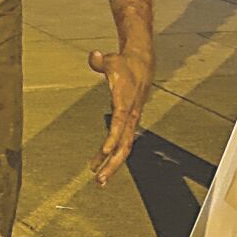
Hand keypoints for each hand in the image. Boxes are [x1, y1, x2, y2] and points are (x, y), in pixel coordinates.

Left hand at [87, 46, 151, 184]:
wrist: (142, 65)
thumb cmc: (125, 65)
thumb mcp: (111, 60)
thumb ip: (100, 61)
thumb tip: (94, 56)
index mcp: (126, 102)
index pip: (120, 123)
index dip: (113, 137)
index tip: (105, 151)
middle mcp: (130, 116)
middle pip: (124, 144)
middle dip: (112, 163)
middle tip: (99, 179)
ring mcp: (131, 121)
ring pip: (124, 148)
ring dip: (112, 165)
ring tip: (99, 179)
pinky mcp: (129, 123)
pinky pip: (121, 143)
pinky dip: (112, 155)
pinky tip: (101, 163)